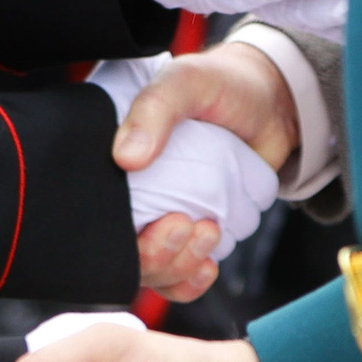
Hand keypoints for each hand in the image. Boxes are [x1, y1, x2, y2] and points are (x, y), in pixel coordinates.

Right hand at [95, 55, 277, 298]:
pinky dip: (189, 280)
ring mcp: (159, 216)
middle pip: (122, 252)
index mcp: (109, 156)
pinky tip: (206, 265)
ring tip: (208, 231)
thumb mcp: (185, 82)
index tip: (161, 220)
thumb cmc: (220, 84)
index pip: (89, 209)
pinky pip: (177, 276)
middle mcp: (128, 193)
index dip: (114, 234)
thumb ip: (155, 109)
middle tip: (187, 225)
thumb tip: (125, 158)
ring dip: (177, 266)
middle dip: (155, 256)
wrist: (273, 103)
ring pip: (151, 270)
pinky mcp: (188, 232)